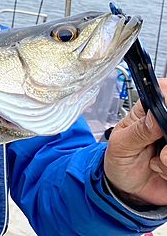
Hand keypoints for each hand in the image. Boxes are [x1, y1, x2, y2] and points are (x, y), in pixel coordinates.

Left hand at [104, 78, 166, 205]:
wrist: (123, 187)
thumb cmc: (118, 160)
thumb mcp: (121, 144)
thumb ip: (137, 131)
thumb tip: (154, 116)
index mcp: (148, 113)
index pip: (164, 92)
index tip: (163, 117)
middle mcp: (166, 125)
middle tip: (161, 153)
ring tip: (155, 162)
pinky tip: (161, 172)